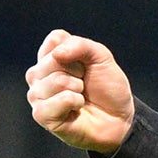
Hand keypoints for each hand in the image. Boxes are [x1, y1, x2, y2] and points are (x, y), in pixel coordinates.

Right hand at [24, 30, 135, 153]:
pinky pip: (57, 101)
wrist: (120, 118)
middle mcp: (38, 75)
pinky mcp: (41, 115)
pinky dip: (75, 103)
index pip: (56, 39)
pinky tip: (76, 110)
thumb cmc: (108, 88)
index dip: (79, 51)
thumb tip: (57, 54)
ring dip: (78, 89)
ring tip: (81, 97)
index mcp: (49, 58)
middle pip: (54, 60)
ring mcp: (37, 95)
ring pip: (56, 80)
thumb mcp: (102, 58)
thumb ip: (81, 46)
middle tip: (85, 85)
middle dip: (79, 72)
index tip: (86, 66)